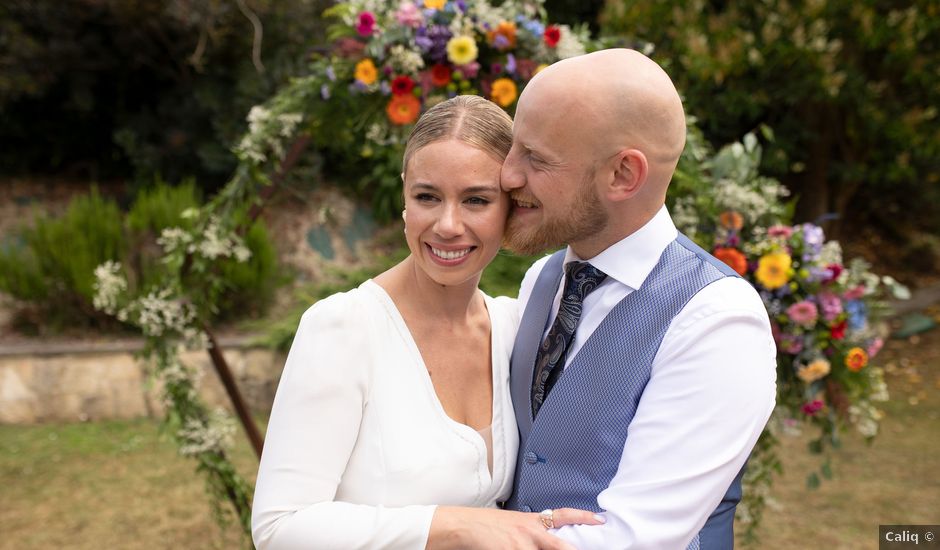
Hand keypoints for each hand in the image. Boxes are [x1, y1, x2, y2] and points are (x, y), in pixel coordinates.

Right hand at [426, 506, 603, 549]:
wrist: (466, 525)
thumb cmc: (488, 525)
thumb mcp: (515, 522)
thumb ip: (533, 529)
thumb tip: (549, 538)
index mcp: (533, 520)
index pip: (563, 515)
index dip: (583, 517)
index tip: (599, 520)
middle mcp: (531, 531)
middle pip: (560, 545)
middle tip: (584, 549)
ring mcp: (521, 544)